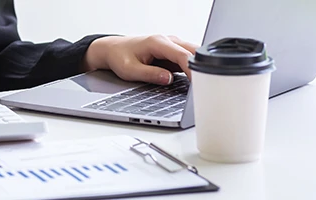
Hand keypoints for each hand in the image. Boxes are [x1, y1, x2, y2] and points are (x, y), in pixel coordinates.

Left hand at [84, 35, 198, 84]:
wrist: (113, 49)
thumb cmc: (119, 57)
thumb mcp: (130, 70)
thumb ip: (149, 74)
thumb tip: (168, 79)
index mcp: (157, 42)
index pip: (182, 54)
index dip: (192, 69)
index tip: (198, 82)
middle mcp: (167, 41)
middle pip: (193, 52)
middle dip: (200, 67)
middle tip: (202, 86)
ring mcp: (171, 45)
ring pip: (192, 54)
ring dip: (197, 67)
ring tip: (199, 85)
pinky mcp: (171, 52)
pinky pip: (186, 59)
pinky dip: (191, 69)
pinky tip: (192, 81)